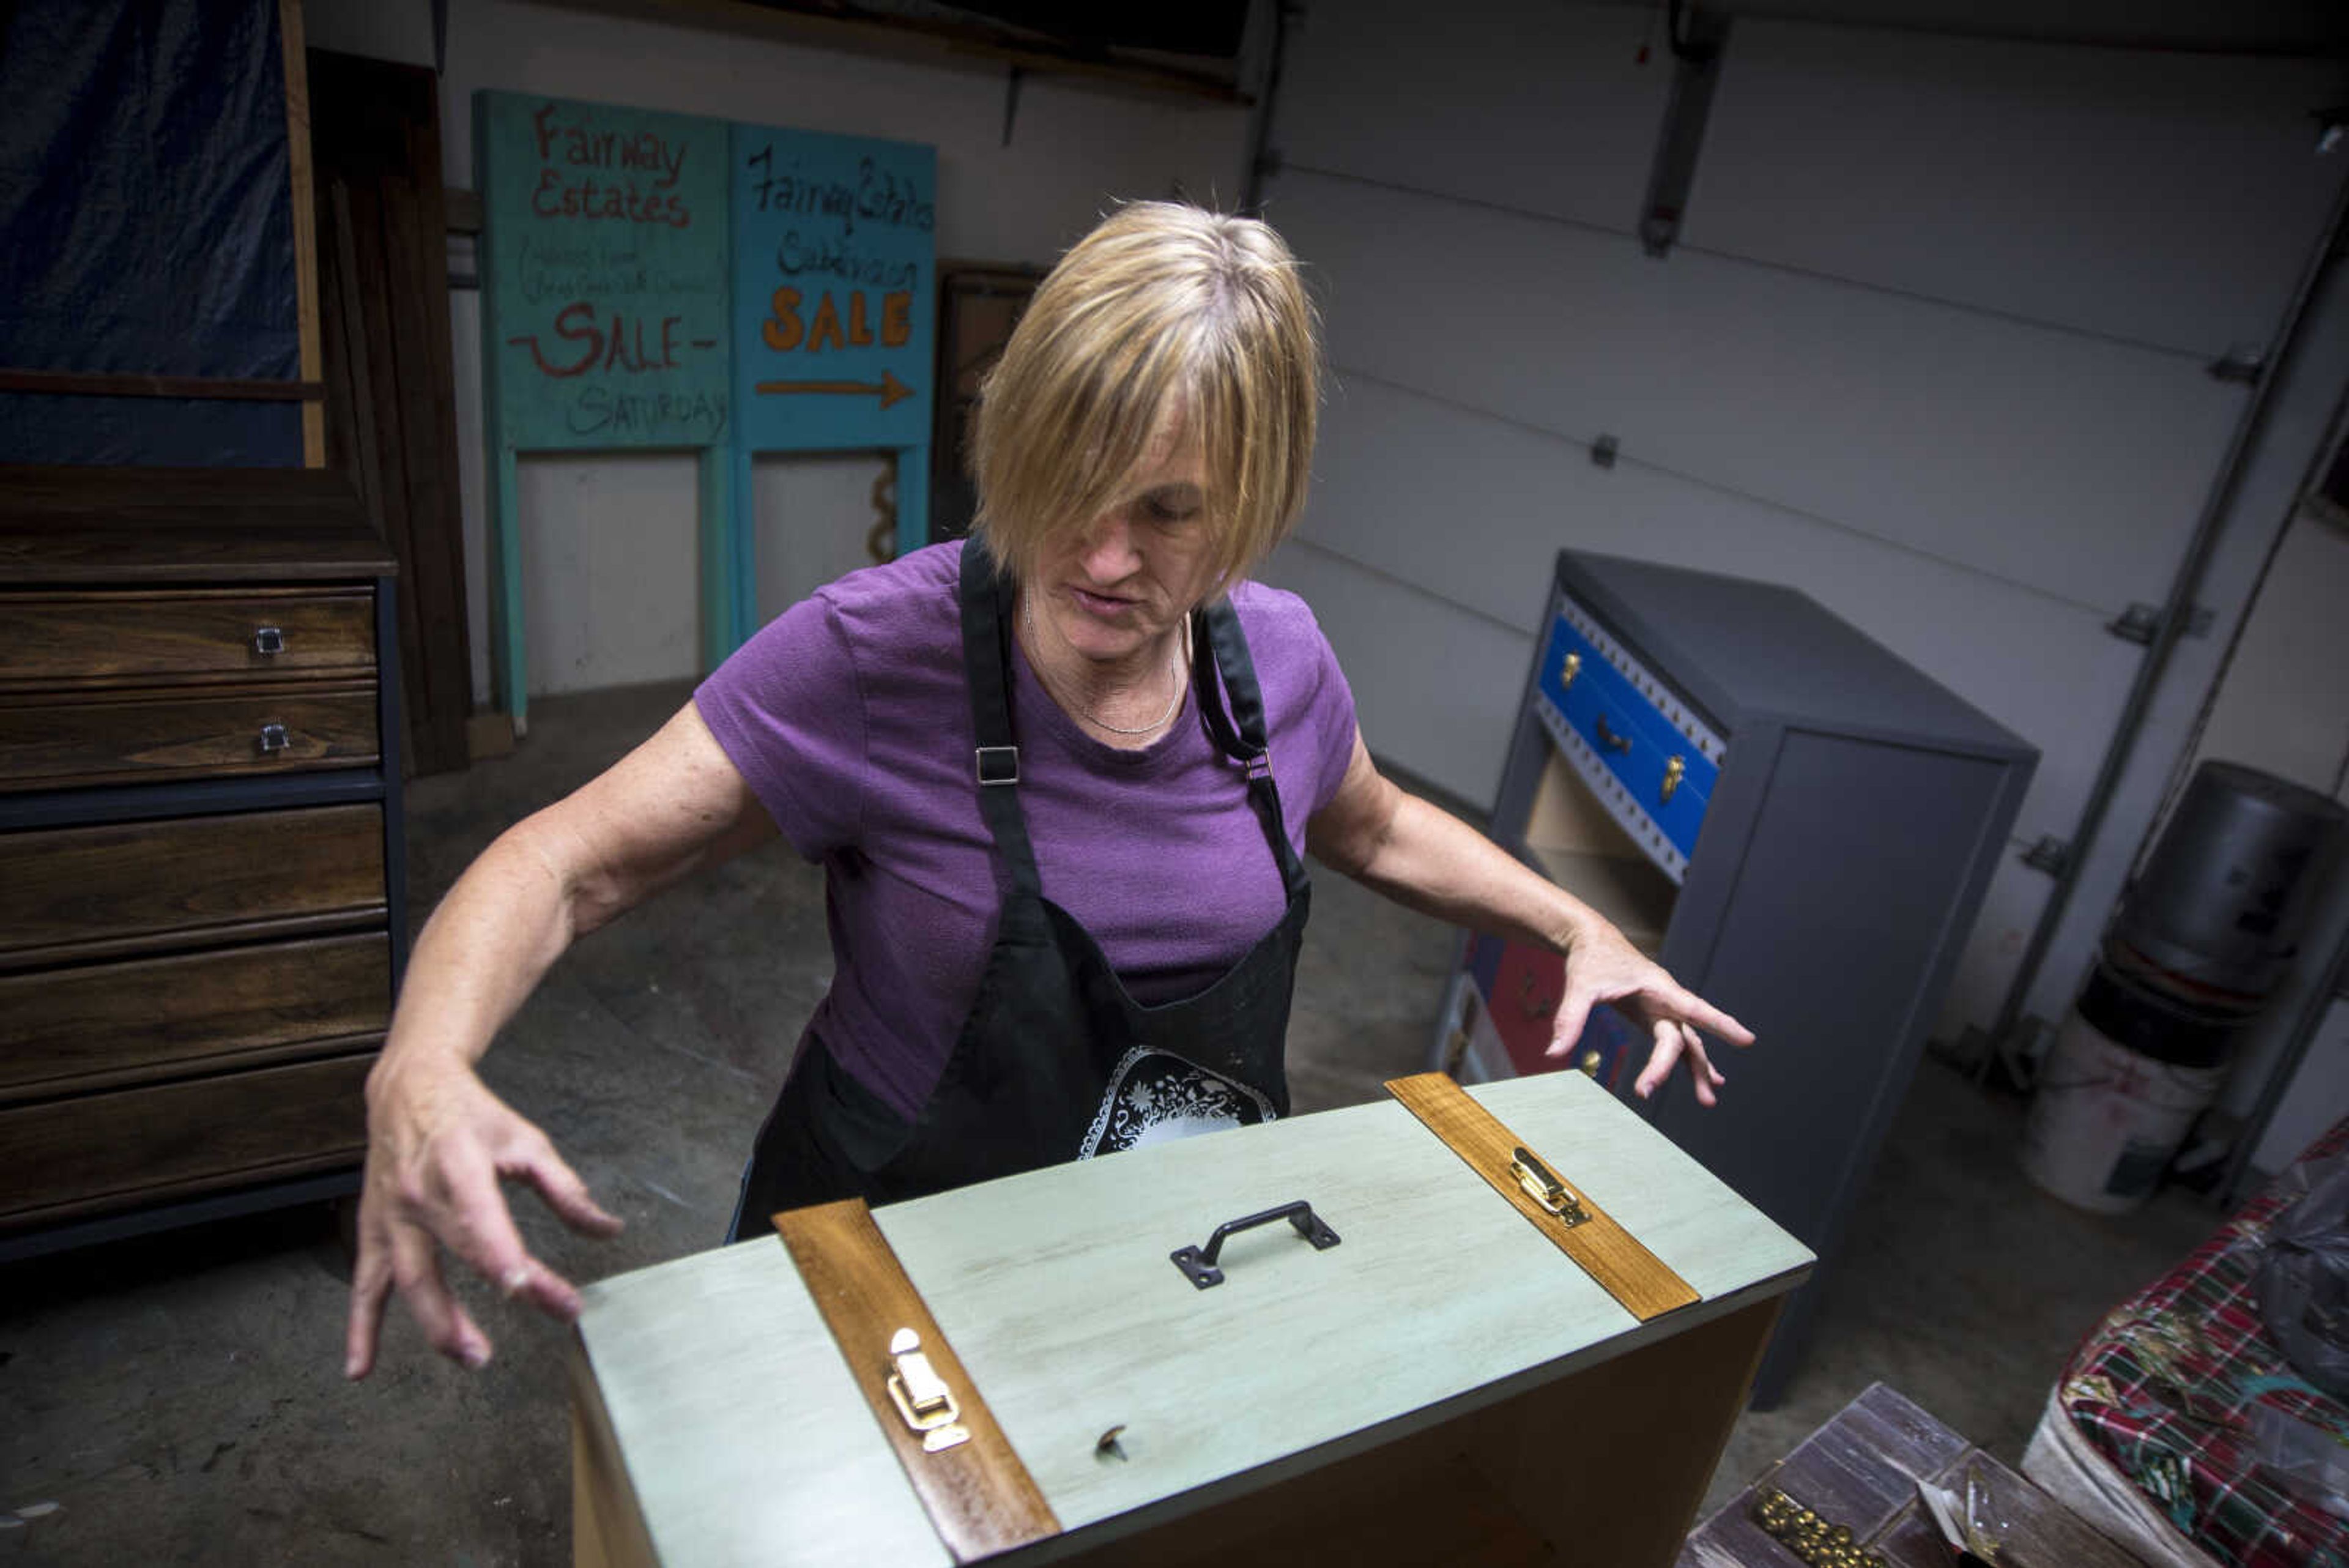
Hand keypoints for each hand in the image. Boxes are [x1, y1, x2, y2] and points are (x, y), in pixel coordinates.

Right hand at [344, 1063, 622, 1377]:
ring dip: (436, 1325)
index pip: (481, 1219)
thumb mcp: (525, 1141)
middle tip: (509, 1342)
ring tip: (470, 1358)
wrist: (407, 1089)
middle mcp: (418, 1194)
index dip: (504, 1257)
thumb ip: (565, 1189)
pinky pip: (364, 1286)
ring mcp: (390, 1216)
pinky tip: (360, 1369)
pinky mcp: (373, 1231)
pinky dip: (359, 1329)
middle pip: (450, 1258)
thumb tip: (607, 1231)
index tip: (533, 1290)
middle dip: (477, 1303)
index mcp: (458, 1163)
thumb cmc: (472, 1116)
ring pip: (408, 1280)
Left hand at [1543, 918, 1753, 1105]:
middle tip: (1675, 1095)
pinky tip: (1703, 1078)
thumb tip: (1554, 1053)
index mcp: (1658, 987)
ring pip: (1686, 1043)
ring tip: (1709, 1099)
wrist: (1592, 941)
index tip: (1747, 1039)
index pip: (1694, 1009)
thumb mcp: (1579, 987)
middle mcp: (1667, 999)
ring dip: (1697, 1069)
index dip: (1721, 1024)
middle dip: (1686, 1067)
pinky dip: (1687, 1061)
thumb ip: (1569, 1019)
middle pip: (1682, 1037)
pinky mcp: (1654, 1016)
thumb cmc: (1591, 960)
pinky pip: (1675, 1042)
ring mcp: (1663, 1009)